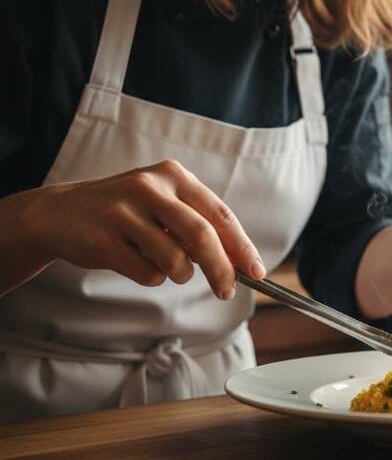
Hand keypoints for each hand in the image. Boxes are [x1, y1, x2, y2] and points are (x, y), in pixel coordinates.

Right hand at [19, 160, 263, 298]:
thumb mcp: (163, 203)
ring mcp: (123, 212)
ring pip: (175, 260)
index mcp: (173, 175)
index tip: (257, 271)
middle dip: (221, 269)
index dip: (241, 246)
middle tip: (227, 290)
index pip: (219, 214)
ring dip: (178, 273)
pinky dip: (151, 276)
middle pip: (202, 236)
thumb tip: (240, 262)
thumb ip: (198, 225)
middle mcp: (149, 187)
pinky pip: (147, 273)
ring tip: (163, 264)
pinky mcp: (103, 239)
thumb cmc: (127, 213)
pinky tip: (134, 261)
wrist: (59, 213)